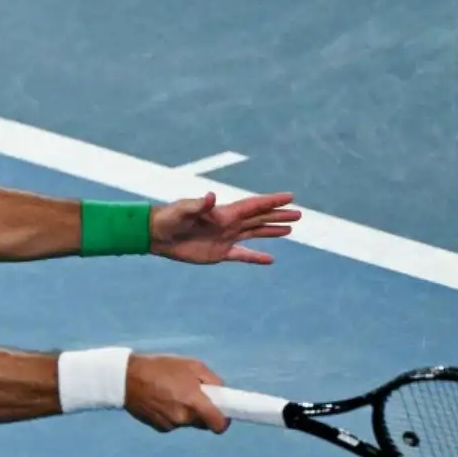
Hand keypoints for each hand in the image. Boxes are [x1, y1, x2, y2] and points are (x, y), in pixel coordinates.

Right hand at [124, 355, 230, 432]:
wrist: (126, 379)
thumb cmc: (161, 368)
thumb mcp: (192, 365)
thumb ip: (211, 380)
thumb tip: (221, 392)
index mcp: (193, 403)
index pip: (218, 424)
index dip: (225, 421)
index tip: (225, 414)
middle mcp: (183, 418)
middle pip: (203, 422)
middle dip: (203, 411)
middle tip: (194, 394)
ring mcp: (170, 425)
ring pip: (188, 421)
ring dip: (187, 411)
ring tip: (173, 392)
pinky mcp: (160, 427)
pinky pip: (175, 422)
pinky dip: (173, 413)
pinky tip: (162, 399)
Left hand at [149, 191, 299, 264]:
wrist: (158, 236)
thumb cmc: (169, 219)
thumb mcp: (183, 210)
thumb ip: (199, 205)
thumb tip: (210, 196)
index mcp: (225, 212)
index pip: (254, 205)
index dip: (272, 201)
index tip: (291, 196)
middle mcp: (229, 223)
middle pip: (260, 219)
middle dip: (279, 215)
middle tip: (299, 214)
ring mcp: (226, 238)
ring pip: (255, 233)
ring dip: (272, 231)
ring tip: (290, 229)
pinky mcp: (220, 253)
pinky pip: (243, 255)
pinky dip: (256, 257)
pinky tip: (270, 259)